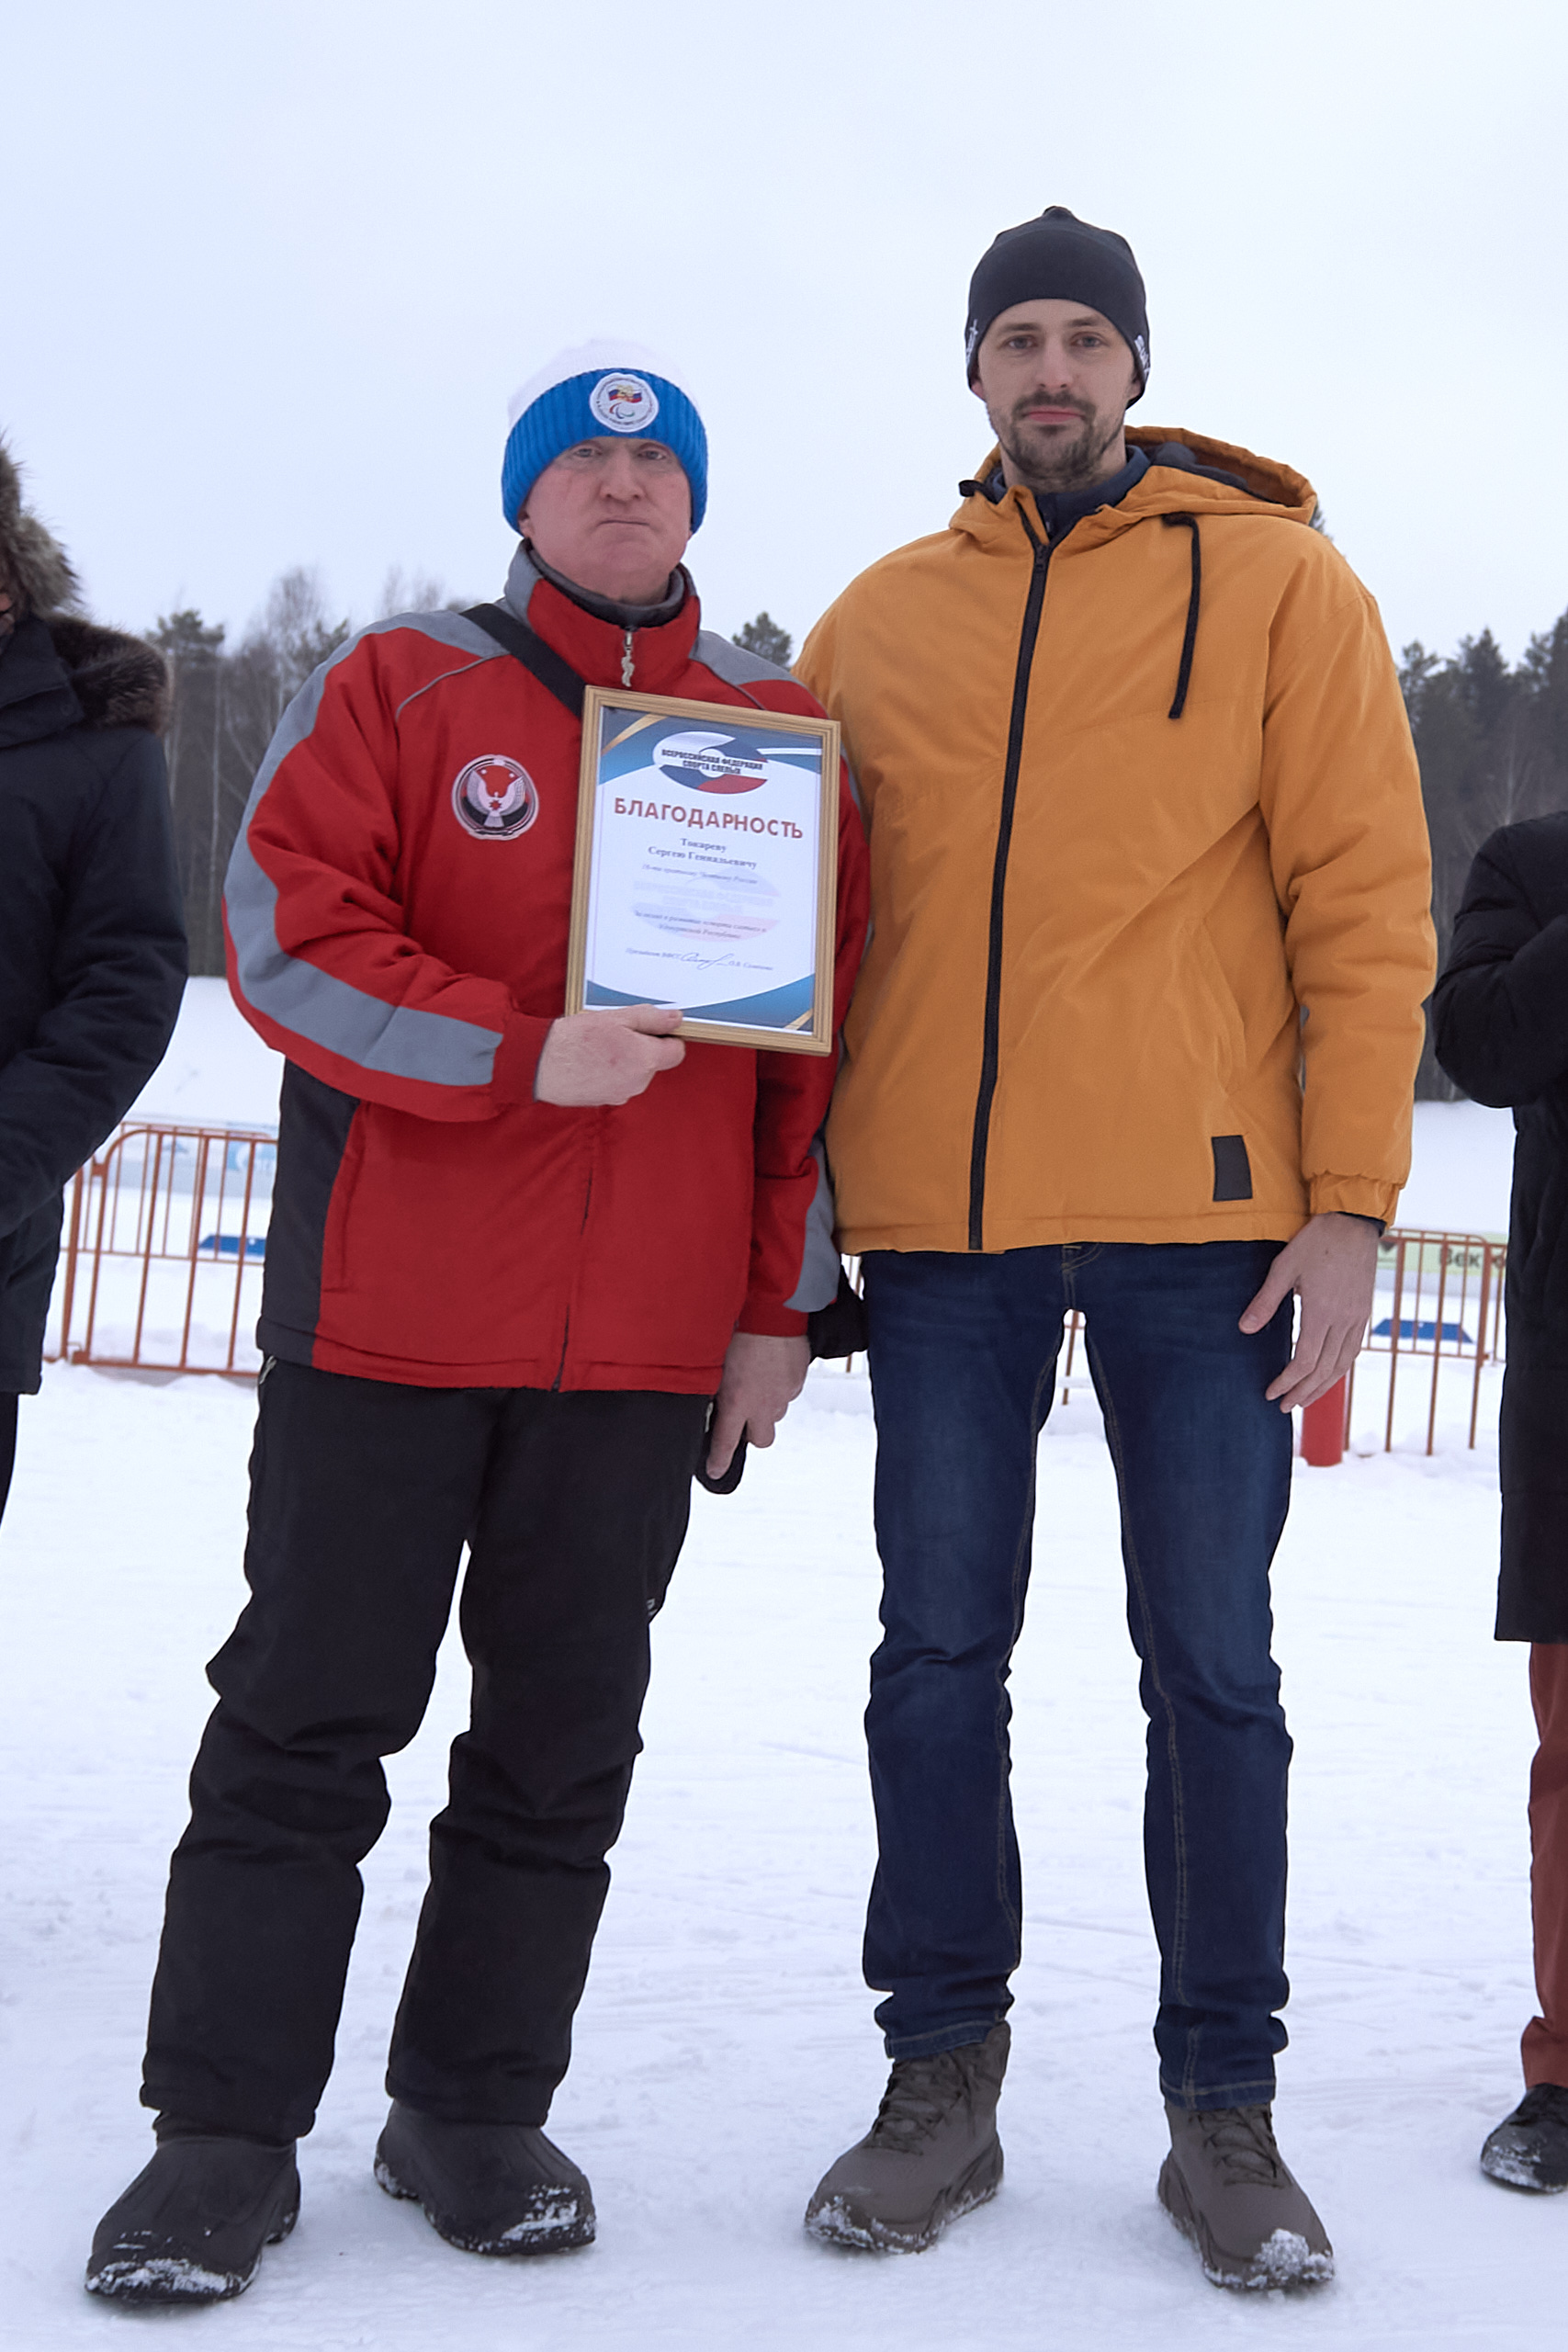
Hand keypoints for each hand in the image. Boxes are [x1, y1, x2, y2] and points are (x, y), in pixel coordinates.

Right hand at [534, 1005, 684, 1105]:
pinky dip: (610, 1072)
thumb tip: (676, 1019)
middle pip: (654, 1062)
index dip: (666, 1037)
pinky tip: (591, 1061)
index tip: (651, 1028)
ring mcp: (621, 1095)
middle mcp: (638, 1082)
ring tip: (599, 1047)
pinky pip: (618, 1083)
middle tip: (615, 1032)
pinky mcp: (605, 1101)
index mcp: (646, 1060)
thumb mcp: (616, 1018)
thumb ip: (650, 1019)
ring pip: (635, 1073)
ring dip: (625, 1060)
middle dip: (642, 1047)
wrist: (540, 1064)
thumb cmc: (575, 1040)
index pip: (676, 1052)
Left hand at [705, 1331, 808, 1476]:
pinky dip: (778, 1387)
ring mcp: (783, 1394)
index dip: (719, 1460)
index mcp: (737, 1402)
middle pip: (761, 1440)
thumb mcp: (716, 1363)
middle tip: (742, 1419)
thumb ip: (714, 1387)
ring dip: (766, 1407)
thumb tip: (711, 1398)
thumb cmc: (739, 1332)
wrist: (772, 1313)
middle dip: (752, 1434)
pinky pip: (787, 1392)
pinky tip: (769, 1368)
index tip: (716, 1471)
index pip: (726, 1442)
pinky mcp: (798, 1379)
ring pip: (776, 1414)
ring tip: (756, 1384)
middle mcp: (763, 1405)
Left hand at [1240, 1212, 1380, 1412]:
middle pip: (1324, 1370)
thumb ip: (1265, 1301)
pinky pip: (1353, 1350)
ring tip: (1304, 1400)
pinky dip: (1339, 1369)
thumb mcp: (1284, 1267)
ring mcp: (1358, 1318)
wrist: (1353, 1223)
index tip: (1271, 1393)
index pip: (1305, 1361)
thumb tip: (1244, 1329)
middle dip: (1303, 1392)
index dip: (1287, 1382)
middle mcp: (1344, 1320)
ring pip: (1342, 1364)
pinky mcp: (1364, 1312)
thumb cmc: (1316, 1242)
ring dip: (1323, 1387)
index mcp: (1322, 1311)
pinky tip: (1328, 1375)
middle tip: (1284, 1407)